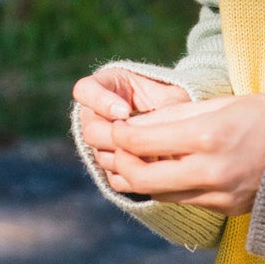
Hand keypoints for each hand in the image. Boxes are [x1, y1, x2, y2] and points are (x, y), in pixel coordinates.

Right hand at [73, 66, 189, 169]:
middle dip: (117, 137)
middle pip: (91, 131)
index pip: (85, 90)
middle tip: (142, 138)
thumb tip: (156, 129)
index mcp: (107, 86)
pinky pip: (113, 177)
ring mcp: (101, 143)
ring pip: (100, 156)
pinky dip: (134, 175)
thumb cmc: (173, 102)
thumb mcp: (174, 96)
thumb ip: (168, 106)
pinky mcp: (112, 166)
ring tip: (156, 152)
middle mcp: (95, 114)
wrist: (179, 125)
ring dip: (128, 157)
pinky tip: (154, 167)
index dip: (100, 102)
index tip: (125, 111)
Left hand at [102, 94, 264, 214]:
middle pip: (142, 178)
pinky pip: (185, 201)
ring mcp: (220, 195)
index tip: (115, 127)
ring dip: (142, 179)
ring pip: (160, 195)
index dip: (120, 135)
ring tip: (137, 161)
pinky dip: (170, 187)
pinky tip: (167, 172)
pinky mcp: (228, 209)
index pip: (143, 142)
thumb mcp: (222, 104)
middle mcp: (211, 171)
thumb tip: (134, 124)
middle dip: (122, 163)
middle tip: (119, 150)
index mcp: (209, 136)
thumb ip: (176, 116)